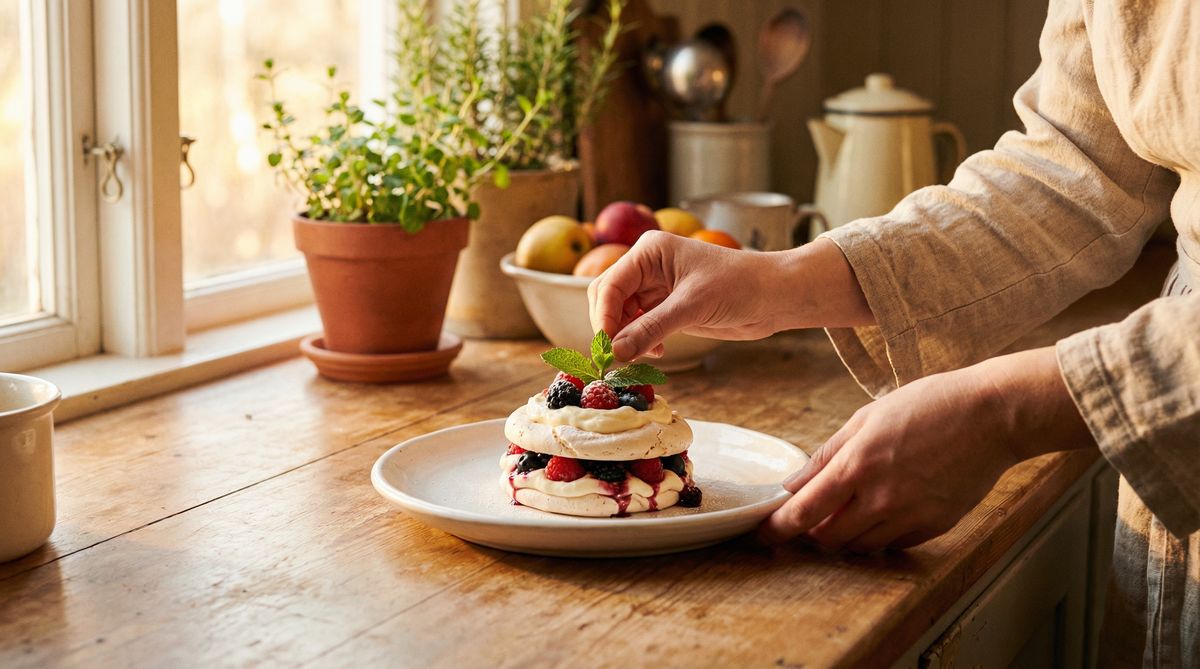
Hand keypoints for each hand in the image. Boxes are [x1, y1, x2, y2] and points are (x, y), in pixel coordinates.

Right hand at [589, 233, 871, 360]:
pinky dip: (641, 341)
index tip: (608, 349)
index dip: (604, 318)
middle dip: (611, 328)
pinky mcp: (667, 307)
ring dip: (626, 338)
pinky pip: (638, 326)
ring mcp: (656, 287)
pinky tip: (658, 352)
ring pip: (621, 315)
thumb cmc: (740, 286)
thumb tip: (615, 353)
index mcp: (650, 252)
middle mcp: (648, 266)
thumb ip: (650, 329)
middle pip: (608, 299)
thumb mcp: (692, 307)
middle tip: (618, 358)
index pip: (609, 285)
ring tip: (643, 356)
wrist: (774, 296)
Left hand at [758, 347, 1093, 551]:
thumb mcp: (867, 417)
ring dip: (845, 536)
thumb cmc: (928, 404)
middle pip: (829, 538)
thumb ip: (827, 455)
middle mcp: (881, 497)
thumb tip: (793, 485)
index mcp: (858, 464)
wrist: (993, 415)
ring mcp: (910, 515)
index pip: (804, 511)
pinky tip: (883, 512)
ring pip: (861, 546)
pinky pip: (895, 544)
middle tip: (810, 519)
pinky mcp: (936, 525)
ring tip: (850, 511)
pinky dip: (880, 536)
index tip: (764, 533)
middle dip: (813, 533)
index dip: (778, 528)